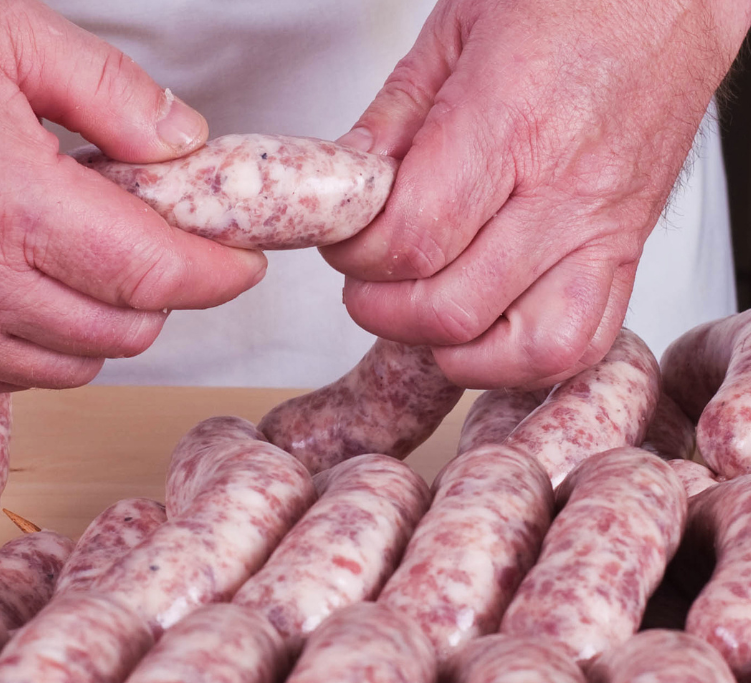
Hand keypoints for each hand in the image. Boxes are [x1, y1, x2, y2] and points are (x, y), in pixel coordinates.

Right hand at [0, 0, 265, 391]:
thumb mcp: (6, 33)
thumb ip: (113, 95)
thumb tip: (184, 146)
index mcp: (13, 206)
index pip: (155, 274)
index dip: (216, 275)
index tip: (241, 264)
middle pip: (123, 333)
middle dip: (163, 297)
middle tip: (160, 250)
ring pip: (73, 367)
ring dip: (104, 327)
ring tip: (88, 267)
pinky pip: (10, 381)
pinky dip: (42, 350)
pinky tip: (29, 297)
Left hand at [323, 0, 750, 387]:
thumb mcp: (455, 31)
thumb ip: (390, 122)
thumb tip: (346, 192)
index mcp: (511, 123)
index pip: (411, 240)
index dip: (356, 256)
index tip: (346, 239)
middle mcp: (564, 191)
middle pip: (451, 310)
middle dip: (385, 309)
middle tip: (372, 278)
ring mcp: (602, 233)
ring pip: (522, 352)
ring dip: (453, 349)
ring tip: (426, 311)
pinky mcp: (625, 256)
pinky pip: (579, 346)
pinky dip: (520, 361)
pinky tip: (485, 328)